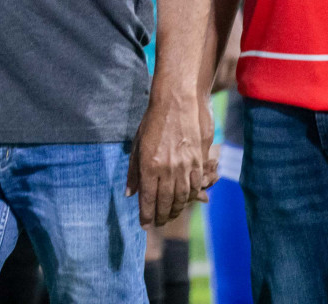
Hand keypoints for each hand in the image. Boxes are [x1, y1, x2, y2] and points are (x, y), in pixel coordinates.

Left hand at [127, 92, 208, 226]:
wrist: (177, 102)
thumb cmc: (153, 121)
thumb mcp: (137, 144)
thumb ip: (133, 171)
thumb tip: (129, 193)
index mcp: (149, 165)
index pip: (147, 199)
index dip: (146, 215)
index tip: (145, 224)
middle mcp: (166, 169)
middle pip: (165, 202)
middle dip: (161, 216)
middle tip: (158, 223)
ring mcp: (184, 166)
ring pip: (181, 198)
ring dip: (176, 210)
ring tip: (171, 215)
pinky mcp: (197, 161)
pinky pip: (195, 186)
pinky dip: (190, 197)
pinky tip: (185, 201)